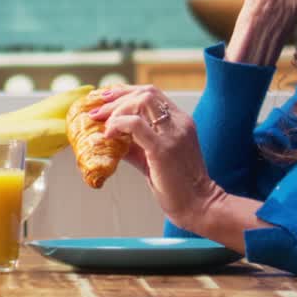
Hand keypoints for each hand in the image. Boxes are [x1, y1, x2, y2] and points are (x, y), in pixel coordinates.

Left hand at [90, 85, 224, 233]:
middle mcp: (180, 122)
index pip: (152, 93)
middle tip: (98, 110)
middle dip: (117, 96)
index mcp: (181, 121)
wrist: (198, 205)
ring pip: (142, 100)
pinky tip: (109, 135)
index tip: (106, 97)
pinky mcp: (163, 148)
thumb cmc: (178, 185)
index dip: (126, 91)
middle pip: (146, 92)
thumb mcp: (154, 157)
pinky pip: (135, 124)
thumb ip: (135, 144)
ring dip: (117, 108)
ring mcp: (173, 134)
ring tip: (103, 123)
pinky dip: (118, 124)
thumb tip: (108, 136)